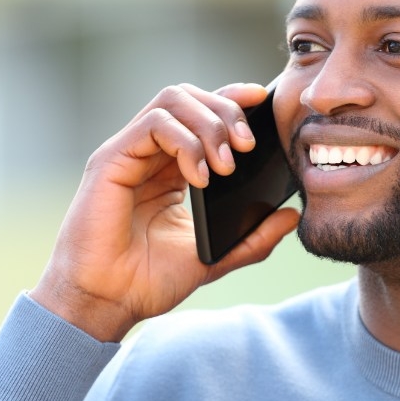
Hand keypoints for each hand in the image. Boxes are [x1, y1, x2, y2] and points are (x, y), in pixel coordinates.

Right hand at [29, 82, 300, 340]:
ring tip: (226, 165)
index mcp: (171, 168)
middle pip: (189, 98)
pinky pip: (153, 126)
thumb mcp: (215, 258)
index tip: (263, 101)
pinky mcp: (110, 160)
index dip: (232, 99)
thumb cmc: (147, 281)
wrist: (108, 302)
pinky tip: (199, 177)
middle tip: (248, 146)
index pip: (201, 113)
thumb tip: (292, 216)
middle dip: (226, 111)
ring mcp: (128, 153)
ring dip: (208, 124)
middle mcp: (148, 154)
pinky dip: (184, 142)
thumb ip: (253, 239)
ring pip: (172, 102)